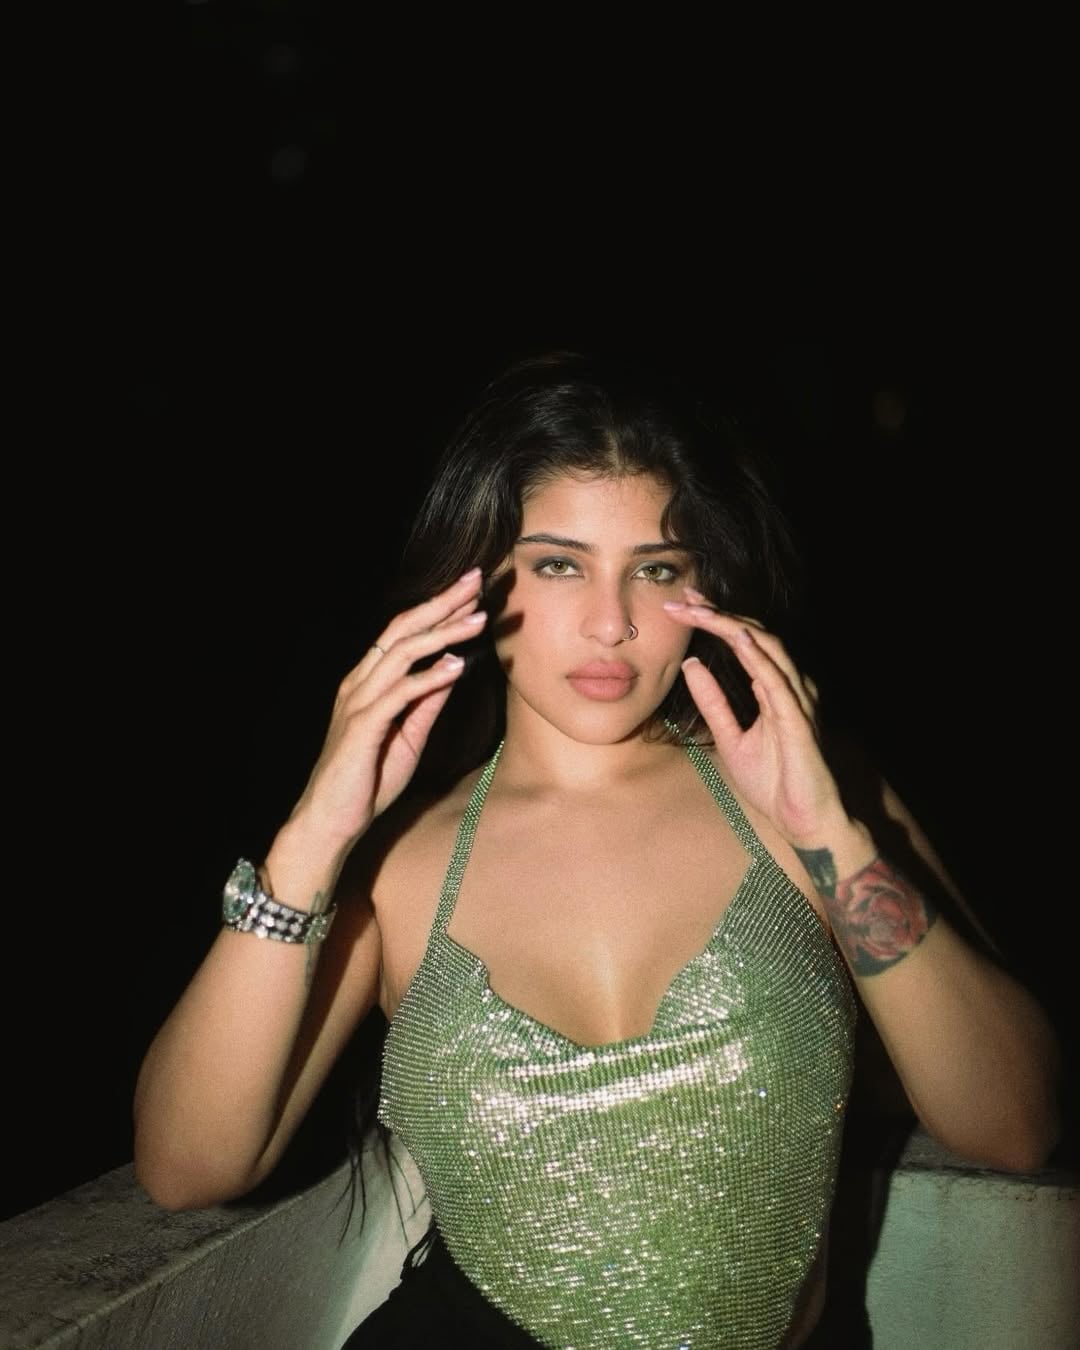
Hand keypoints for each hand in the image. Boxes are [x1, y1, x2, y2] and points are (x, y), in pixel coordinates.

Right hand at [288, 569, 486, 847]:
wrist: (331, 821)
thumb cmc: (366, 780)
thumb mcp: (408, 735)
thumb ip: (426, 701)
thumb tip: (453, 668)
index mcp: (368, 682)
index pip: (405, 633)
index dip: (438, 610)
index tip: (471, 593)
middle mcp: (359, 683)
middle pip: (403, 629)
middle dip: (442, 603)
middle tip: (476, 580)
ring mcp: (358, 702)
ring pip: (403, 653)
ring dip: (444, 633)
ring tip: (478, 618)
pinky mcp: (362, 726)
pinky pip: (400, 693)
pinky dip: (430, 677)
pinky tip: (456, 665)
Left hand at [664, 587, 845, 845]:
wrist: (803, 822)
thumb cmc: (774, 783)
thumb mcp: (730, 738)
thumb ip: (714, 703)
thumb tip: (692, 666)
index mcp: (774, 689)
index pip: (744, 643)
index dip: (716, 621)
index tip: (684, 606)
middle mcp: (789, 687)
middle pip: (754, 636)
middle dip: (718, 614)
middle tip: (683, 599)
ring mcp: (797, 700)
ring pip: (765, 647)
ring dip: (731, 625)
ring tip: (700, 610)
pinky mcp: (798, 719)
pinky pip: (775, 679)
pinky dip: (756, 654)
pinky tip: (736, 635)